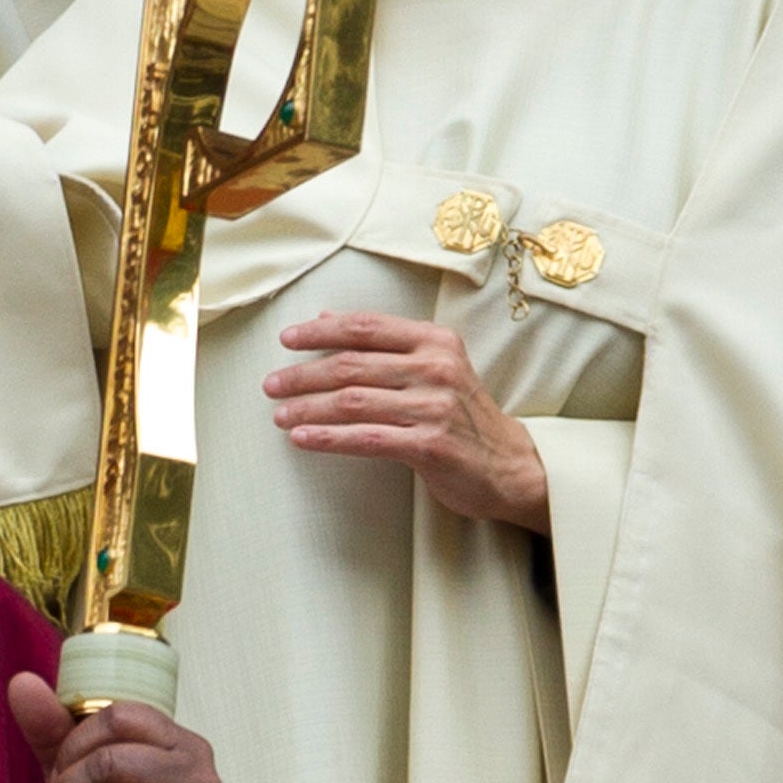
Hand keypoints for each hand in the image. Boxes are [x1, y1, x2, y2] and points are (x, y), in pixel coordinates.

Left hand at [260, 307, 549, 529]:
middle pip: (352, 364)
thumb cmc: (463, 416)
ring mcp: (435, 406)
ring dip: (308, 407)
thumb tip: (326, 316)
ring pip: (353, 401)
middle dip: (303, 374)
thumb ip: (385, 343)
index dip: (320, 332)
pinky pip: (366, 438)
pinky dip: (327, 437)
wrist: (511, 465)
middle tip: (270, 385)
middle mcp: (436, 367)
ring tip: (279, 415)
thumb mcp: (433, 367)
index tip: (286, 340)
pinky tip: (301, 438)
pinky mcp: (430, 444)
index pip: (366, 327)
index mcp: (435, 340)